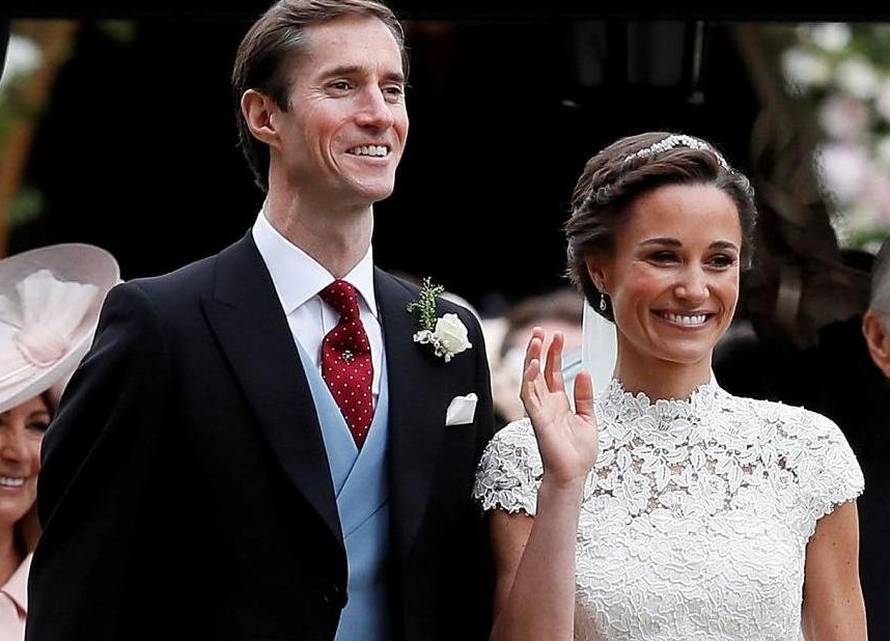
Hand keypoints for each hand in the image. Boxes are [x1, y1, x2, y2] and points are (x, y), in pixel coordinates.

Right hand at [521, 327, 597, 487]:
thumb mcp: (588, 418)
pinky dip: (530, 379)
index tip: (558, 336)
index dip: (554, 353)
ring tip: (536, 340)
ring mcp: (539, 410)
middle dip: (540, 350)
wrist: (573, 475)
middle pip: (539, 370)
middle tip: (542, 330)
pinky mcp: (537, 419)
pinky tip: (534, 364)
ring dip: (532, 359)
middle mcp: (546, 403)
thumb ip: (584, 396)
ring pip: (530, 379)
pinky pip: (529, 396)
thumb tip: (582, 371)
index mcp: (558, 403)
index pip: (553, 372)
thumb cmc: (579, 453)